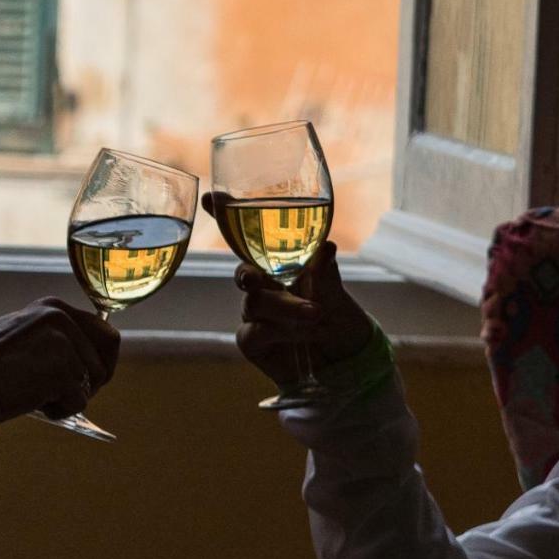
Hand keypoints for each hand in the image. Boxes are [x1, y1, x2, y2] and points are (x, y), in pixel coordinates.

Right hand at [0, 297, 118, 422]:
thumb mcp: (22, 334)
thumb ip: (52, 336)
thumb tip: (83, 356)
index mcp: (53, 308)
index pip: (102, 329)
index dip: (99, 357)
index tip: (89, 374)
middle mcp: (62, 320)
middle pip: (106, 353)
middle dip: (96, 377)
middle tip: (74, 392)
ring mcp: (65, 345)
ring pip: (91, 382)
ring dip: (69, 396)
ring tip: (37, 394)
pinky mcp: (64, 373)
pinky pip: (77, 402)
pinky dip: (59, 411)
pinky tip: (32, 403)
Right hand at [201, 193, 370, 385]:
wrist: (347, 361)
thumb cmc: (339, 318)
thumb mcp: (338, 293)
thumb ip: (325, 274)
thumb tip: (327, 246)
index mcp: (278, 263)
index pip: (247, 237)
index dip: (225, 216)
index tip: (212, 197)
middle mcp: (262, 286)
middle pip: (245, 273)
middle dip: (246, 274)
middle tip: (254, 279)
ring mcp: (254, 314)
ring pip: (255, 304)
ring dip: (285, 307)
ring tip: (315, 313)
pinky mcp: (252, 342)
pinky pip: (252, 332)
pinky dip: (274, 332)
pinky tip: (295, 336)